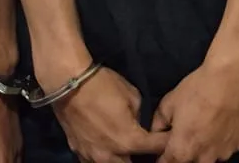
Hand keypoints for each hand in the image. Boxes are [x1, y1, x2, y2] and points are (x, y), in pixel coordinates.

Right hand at [50, 67, 168, 162]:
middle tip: (146, 148)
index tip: (169, 136)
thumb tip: (137, 123)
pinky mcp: (78, 153)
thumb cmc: (103, 86)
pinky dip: (103, 159)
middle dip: (142, 158)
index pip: (156, 147)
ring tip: (127, 152)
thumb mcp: (132, 95)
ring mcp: (92, 157)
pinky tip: (107, 150)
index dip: (165, 141)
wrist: (69, 83)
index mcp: (129, 140)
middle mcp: (111, 155)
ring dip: (123, 160)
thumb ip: (139, 116)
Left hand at [153, 54, 238, 162]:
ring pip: (211, 158)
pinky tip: (223, 123)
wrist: (232, 75)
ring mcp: (225, 152)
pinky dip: (223, 141)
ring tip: (207, 127)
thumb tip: (157, 131)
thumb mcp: (169, 102)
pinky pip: (227, 147)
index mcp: (182, 151)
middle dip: (185, 153)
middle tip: (187, 133)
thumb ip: (159, 123)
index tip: (165, 148)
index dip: (164, 156)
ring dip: (205, 149)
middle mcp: (204, 158)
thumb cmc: (198, 89)